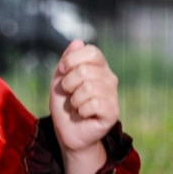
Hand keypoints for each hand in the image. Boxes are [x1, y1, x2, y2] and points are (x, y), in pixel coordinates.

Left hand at [49, 41, 120, 173]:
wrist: (68, 131)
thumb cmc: (65, 105)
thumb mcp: (60, 80)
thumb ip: (67, 60)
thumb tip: (78, 41)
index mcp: (98, 67)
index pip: (91, 51)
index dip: (72, 60)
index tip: (62, 72)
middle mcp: (109, 78)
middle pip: (84, 70)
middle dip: (68, 84)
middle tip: (69, 95)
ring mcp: (112, 95)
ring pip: (88, 88)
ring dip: (74, 100)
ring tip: (76, 106)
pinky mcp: (112, 112)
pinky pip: (94, 104)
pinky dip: (81, 110)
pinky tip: (83, 114)